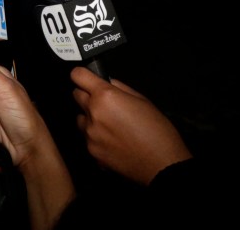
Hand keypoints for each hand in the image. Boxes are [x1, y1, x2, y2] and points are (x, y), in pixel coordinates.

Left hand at [71, 66, 191, 184]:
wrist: (162, 165)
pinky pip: (87, 138)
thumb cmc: (158, 132)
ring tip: (111, 126)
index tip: (86, 77)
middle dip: (88, 96)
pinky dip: (96, 137)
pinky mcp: (91, 152)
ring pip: (81, 118)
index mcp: (106, 97)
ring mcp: (90, 135)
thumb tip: (107, 83)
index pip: (78, 75)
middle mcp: (93, 114)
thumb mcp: (142, 100)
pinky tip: (113, 142)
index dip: (82, 75)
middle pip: (76, 95)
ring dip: (90, 118)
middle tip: (105, 104)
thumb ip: (120, 88)